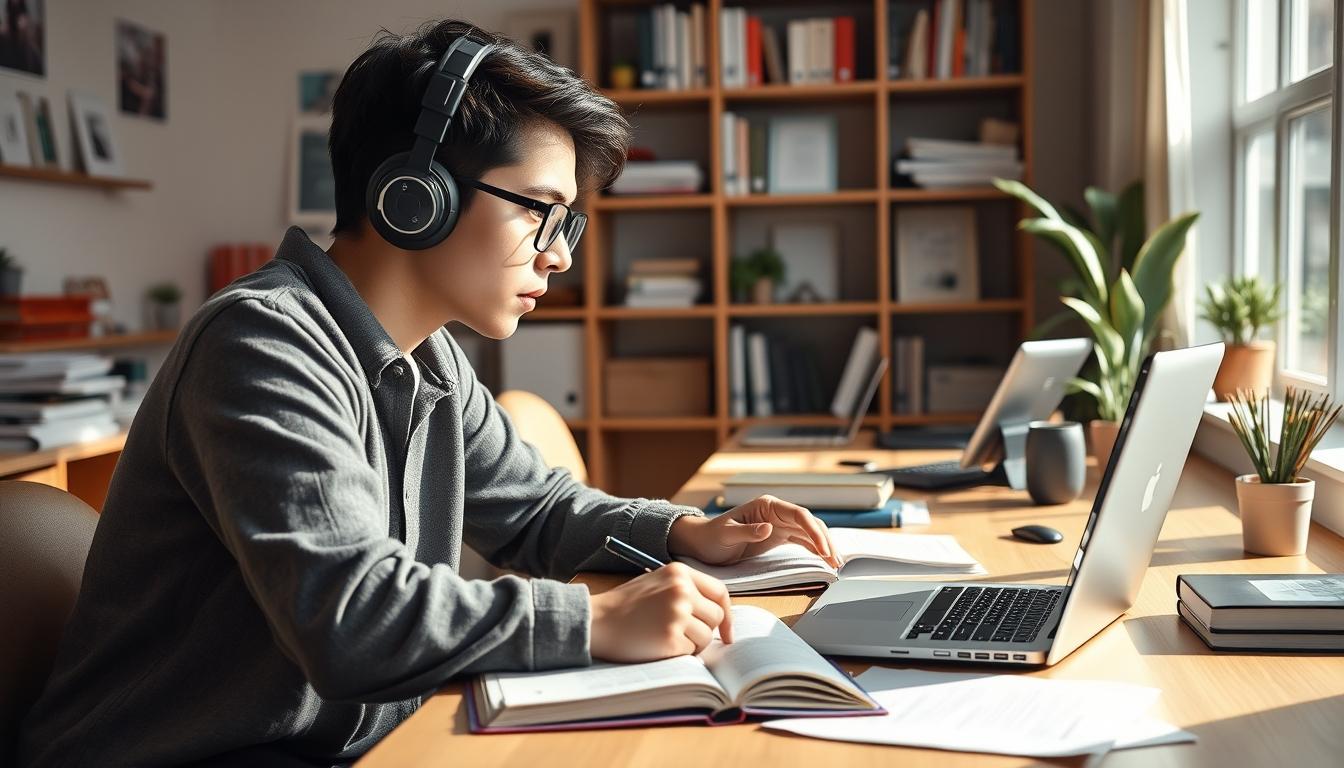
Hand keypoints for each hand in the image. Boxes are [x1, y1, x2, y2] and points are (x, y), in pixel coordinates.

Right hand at [589, 563, 733, 661]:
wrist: (596, 620)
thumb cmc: (626, 605)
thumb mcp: (657, 583)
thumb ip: (687, 590)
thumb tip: (718, 613)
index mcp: (680, 573)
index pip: (720, 592)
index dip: (727, 615)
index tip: (727, 631)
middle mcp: (681, 590)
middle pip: (716, 617)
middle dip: (705, 631)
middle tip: (685, 636)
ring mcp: (676, 614)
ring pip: (706, 638)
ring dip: (691, 644)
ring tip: (665, 638)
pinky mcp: (669, 638)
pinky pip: (691, 652)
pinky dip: (678, 654)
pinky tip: (657, 645)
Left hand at [666, 496, 839, 567]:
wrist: (702, 543)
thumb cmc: (711, 537)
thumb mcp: (726, 535)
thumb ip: (747, 532)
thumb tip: (769, 529)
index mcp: (766, 505)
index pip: (798, 515)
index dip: (814, 531)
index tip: (823, 549)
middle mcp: (776, 512)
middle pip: (809, 523)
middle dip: (824, 540)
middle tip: (835, 560)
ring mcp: (779, 524)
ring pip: (809, 532)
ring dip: (824, 546)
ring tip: (836, 563)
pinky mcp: (779, 537)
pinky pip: (802, 541)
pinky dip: (815, 550)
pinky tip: (824, 560)